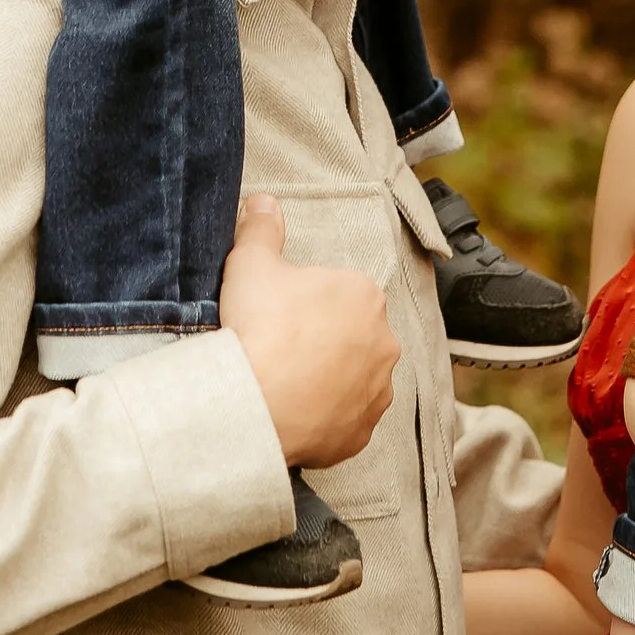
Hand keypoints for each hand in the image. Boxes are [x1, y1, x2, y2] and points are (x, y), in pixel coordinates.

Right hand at [220, 194, 397, 465]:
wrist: (254, 403)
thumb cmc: (259, 328)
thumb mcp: (250, 263)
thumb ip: (262, 228)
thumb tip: (264, 201)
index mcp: (364, 295)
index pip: (339, 293)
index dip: (306, 303)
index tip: (280, 316)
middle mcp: (383, 342)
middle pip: (352, 335)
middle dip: (325, 340)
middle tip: (282, 349)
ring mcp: (376, 391)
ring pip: (354, 378)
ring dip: (330, 380)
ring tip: (287, 383)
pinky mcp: (362, 432)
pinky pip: (346, 419)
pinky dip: (326, 417)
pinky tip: (296, 412)